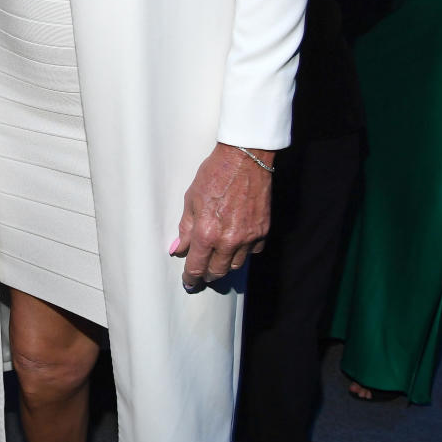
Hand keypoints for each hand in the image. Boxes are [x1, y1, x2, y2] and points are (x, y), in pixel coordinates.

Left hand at [174, 142, 272, 289]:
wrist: (244, 158)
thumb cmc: (214, 174)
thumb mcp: (191, 200)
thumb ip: (185, 229)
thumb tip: (178, 248)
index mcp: (207, 232)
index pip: (197, 267)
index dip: (191, 278)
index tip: (189, 282)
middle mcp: (229, 239)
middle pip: (218, 271)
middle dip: (208, 274)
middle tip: (202, 271)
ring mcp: (249, 237)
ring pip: (236, 265)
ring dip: (225, 264)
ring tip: (218, 256)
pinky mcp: (263, 231)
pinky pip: (253, 251)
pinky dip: (244, 251)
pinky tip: (236, 242)